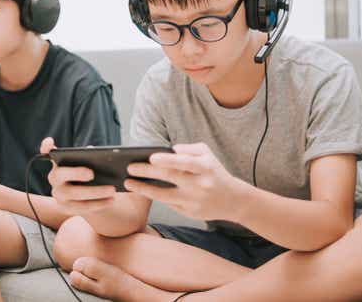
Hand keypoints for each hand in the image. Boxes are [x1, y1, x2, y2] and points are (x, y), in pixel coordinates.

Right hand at [41, 137, 116, 214]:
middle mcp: (54, 178)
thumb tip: (92, 151)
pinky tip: (111, 200)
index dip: (46, 147)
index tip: (51, 142)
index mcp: (58, 163)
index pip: (48, 152)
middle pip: (60, 175)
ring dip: (95, 192)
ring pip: (74, 194)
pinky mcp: (66, 208)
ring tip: (112, 190)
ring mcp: (58, 194)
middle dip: (76, 173)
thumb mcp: (89, 164)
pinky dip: (99, 204)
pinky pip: (82, 207)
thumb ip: (89, 156)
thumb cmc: (88, 173)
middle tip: (92, 173)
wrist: (88, 197)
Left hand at [124, 143, 241, 220]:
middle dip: (147, 173)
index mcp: (205, 167)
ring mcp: (194, 201)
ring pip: (164, 196)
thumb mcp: (207, 154)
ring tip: (128, 183)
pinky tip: (141, 190)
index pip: (185, 162)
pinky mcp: (190, 213)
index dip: (168, 160)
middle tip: (129, 168)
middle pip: (170, 178)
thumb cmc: (214, 171)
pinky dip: (153, 197)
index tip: (151, 158)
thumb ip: (188, 149)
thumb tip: (167, 151)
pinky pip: (168, 204)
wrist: (233, 199)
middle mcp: (200, 184)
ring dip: (144, 189)